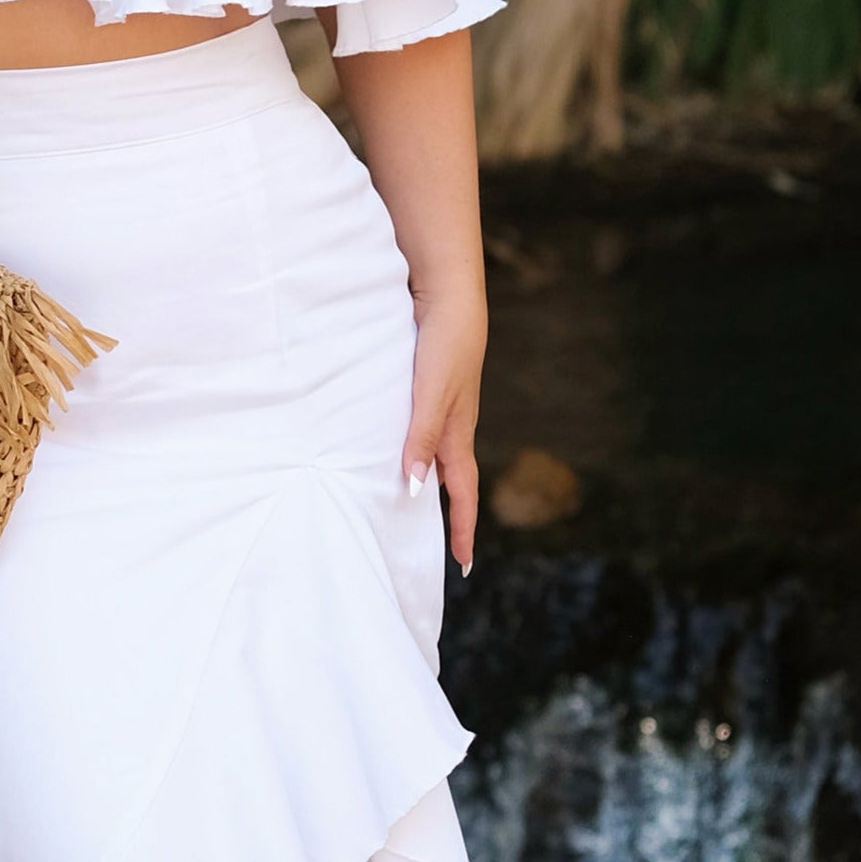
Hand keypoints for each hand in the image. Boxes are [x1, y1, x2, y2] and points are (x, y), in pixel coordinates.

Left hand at [403, 287, 485, 572]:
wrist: (450, 295)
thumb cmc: (444, 343)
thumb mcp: (432, 394)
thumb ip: (423, 438)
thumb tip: (418, 488)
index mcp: (457, 433)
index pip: (462, 494)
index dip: (463, 530)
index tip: (463, 566)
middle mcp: (453, 425)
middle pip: (453, 480)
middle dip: (451, 515)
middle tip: (442, 547)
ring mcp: (444, 406)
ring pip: (438, 455)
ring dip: (431, 483)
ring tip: (414, 507)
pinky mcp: (431, 387)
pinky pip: (425, 431)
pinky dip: (417, 450)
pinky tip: (397, 449)